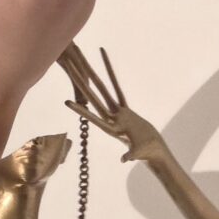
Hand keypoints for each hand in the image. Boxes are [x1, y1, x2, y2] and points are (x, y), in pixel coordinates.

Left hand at [59, 43, 164, 163]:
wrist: (152, 150)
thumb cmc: (146, 153)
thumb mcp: (138, 153)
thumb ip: (131, 155)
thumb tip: (124, 160)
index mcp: (110, 128)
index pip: (92, 118)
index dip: (80, 110)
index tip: (66, 102)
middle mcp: (109, 118)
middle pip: (92, 96)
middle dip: (80, 82)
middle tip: (68, 66)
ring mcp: (115, 111)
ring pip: (101, 88)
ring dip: (92, 74)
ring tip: (81, 59)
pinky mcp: (124, 108)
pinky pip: (116, 87)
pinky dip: (111, 75)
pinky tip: (104, 62)